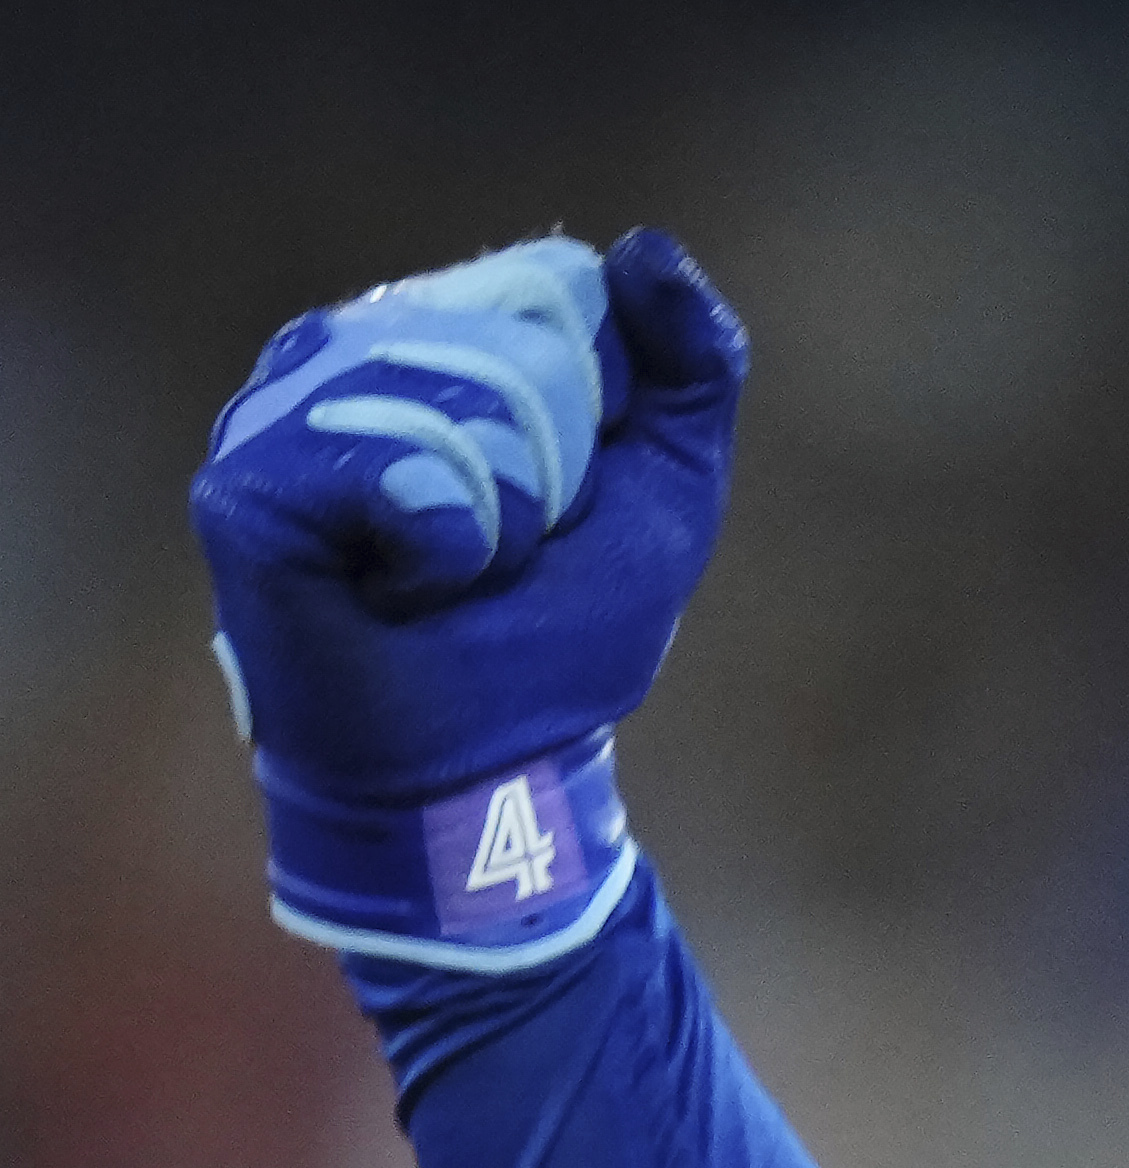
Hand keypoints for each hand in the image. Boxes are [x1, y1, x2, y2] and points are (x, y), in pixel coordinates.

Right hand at [189, 225, 747, 963]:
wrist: (489, 767)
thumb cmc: (563, 636)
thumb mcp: (669, 494)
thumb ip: (692, 370)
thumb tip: (646, 247)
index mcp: (436, 341)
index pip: (548, 291)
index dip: (593, 404)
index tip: (567, 495)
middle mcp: (345, 355)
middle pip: (499, 338)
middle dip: (546, 465)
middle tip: (504, 548)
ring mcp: (281, 412)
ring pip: (435, 392)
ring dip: (491, 509)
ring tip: (451, 567)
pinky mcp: (245, 484)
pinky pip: (374, 464)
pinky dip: (430, 541)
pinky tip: (400, 583)